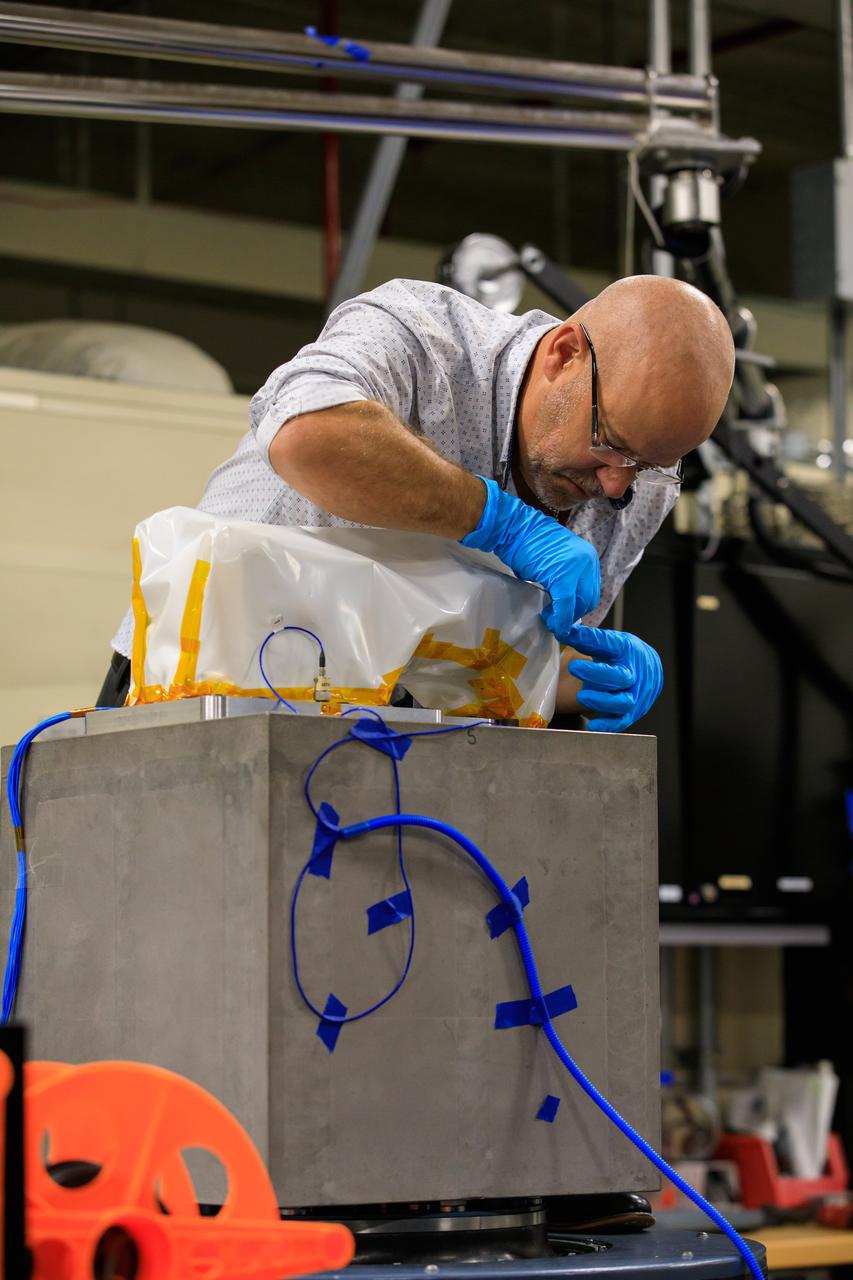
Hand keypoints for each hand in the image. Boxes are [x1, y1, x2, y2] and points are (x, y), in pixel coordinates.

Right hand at [461, 477, 600, 638]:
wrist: (515, 528)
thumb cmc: (529, 542)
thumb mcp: (556, 559)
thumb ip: (566, 577)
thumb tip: (565, 601)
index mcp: (588, 556)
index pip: (591, 590)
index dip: (578, 607)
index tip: (565, 615)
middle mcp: (587, 561)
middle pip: (588, 600)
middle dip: (572, 614)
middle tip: (556, 619)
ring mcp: (577, 568)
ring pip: (578, 604)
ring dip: (565, 616)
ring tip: (550, 617)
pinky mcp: (562, 576)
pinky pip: (564, 604)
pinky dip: (558, 617)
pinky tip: (548, 617)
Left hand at [565, 622, 662, 731]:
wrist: (646, 669)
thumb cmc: (621, 655)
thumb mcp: (605, 642)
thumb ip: (584, 638)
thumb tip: (560, 627)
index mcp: (625, 649)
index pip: (608, 643)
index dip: (588, 640)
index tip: (568, 634)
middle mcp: (633, 672)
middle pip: (620, 676)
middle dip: (597, 673)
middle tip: (574, 667)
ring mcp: (635, 694)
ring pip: (623, 701)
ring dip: (602, 700)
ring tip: (581, 696)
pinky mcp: (633, 712)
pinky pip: (622, 721)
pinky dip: (608, 724)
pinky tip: (592, 725)